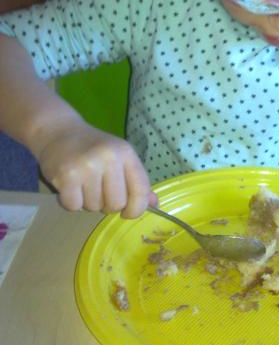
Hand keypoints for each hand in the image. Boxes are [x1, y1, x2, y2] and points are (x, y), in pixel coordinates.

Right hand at [35, 119, 155, 217]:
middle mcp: (109, 158)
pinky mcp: (66, 177)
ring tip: (83, 185)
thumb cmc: (93, 148)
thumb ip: (136, 181)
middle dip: (108, 205)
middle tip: (99, 192)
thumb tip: (155, 204)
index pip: (141, 190)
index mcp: (126, 153)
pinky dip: (72, 203)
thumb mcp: (119, 157)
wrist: (59, 131)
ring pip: (94, 207)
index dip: (137, 209)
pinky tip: (70, 188)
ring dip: (88, 203)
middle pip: (117, 204)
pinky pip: (74, 207)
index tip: (129, 212)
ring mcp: (87, 167)